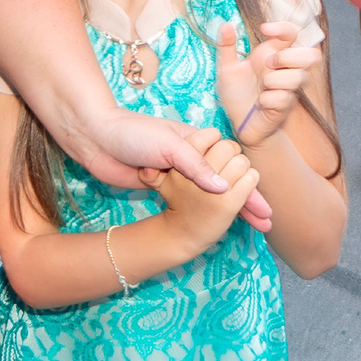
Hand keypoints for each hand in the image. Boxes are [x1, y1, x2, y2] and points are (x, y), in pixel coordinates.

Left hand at [72, 109, 272, 231]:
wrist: (94, 137)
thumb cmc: (133, 133)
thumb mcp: (169, 146)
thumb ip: (197, 167)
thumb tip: (224, 189)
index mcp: (198, 141)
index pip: (232, 166)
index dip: (250, 187)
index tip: (265, 208)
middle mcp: (191, 157)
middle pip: (225, 181)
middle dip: (246, 201)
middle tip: (265, 222)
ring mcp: (176, 172)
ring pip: (208, 194)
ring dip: (227, 209)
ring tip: (249, 227)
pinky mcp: (161, 185)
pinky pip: (188, 200)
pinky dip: (203, 211)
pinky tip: (214, 222)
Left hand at [205, 19, 320, 149]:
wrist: (240, 124)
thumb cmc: (237, 94)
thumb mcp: (226, 68)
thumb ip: (226, 46)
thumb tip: (225, 24)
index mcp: (273, 55)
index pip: (293, 34)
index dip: (284, 27)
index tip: (264, 29)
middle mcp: (286, 70)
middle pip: (312, 54)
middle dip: (288, 56)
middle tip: (268, 63)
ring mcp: (289, 88)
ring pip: (299, 77)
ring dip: (275, 79)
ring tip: (262, 85)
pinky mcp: (285, 106)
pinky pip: (283, 98)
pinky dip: (268, 99)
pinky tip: (260, 102)